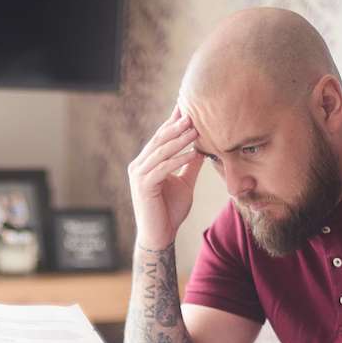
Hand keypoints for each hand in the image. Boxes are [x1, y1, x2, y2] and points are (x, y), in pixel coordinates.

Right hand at [128, 106, 204, 250]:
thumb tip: (203, 148)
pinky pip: (163, 168)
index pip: (161, 138)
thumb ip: (190, 165)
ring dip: (179, 140)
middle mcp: (139, 166)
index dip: (173, 122)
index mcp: (146, 163)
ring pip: (160, 152)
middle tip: (192, 112)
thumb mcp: (185, 183)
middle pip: (159, 140)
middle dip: (176, 126)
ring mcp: (138, 175)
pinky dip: (178, 159)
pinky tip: (193, 153)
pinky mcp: (143, 186)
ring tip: (195, 129)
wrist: (160, 235)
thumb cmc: (170, 211)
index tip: (186, 107)